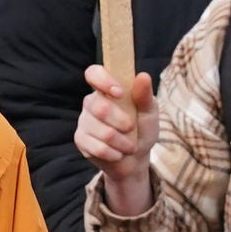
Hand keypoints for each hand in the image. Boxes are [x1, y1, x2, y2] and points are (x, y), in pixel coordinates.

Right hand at [75, 64, 156, 214]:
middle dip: (122, 122)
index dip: (103, 80)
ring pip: (101, 131)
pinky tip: (118, 153)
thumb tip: (143, 76)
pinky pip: (96, 147)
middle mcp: (92, 102)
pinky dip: (113, 153)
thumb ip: (145, 96)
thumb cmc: (142, 129)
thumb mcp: (150, 113)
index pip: (94, 73)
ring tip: (129, 145)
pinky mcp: (80, 139)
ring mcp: (84, 121)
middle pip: (100, 107)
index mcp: (107, 89)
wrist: (136, 158)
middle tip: (132, 128)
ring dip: (122, 142)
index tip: (119, 93)